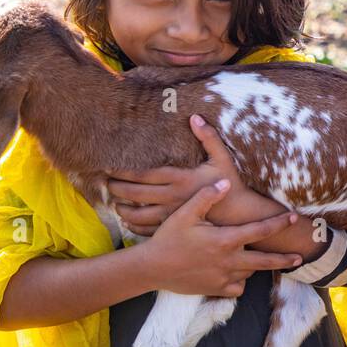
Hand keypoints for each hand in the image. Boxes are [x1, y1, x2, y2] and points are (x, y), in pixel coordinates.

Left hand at [107, 114, 281, 235]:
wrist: (240, 215)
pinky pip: (148, 230)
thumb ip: (209, 137)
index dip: (124, 171)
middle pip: (135, 194)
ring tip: (114, 203)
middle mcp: (172, 198)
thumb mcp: (222, 158)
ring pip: (137, 214)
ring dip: (122, 209)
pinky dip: (134, 226)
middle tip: (106, 183)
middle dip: (116, 188)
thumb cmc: (231, 184)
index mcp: (180, 179)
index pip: (144, 174)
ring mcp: (172, 216)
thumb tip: (195, 117)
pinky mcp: (175, 229)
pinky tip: (128, 221)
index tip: (109, 168)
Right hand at [141, 179, 303, 297]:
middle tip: (300, 257)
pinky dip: (240, 281)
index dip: (278, 223)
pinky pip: (237, 288)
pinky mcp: (215, 290)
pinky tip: (237, 274)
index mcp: (225, 240)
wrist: (152, 268)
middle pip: (265, 261)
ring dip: (255, 265)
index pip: (259, 230)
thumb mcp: (185, 213)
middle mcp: (229, 261)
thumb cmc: (168, 238)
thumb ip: (207, 197)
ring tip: (259, 259)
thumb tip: (226, 184)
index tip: (293, 218)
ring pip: (250, 272)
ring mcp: (223, 278)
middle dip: (284, 259)